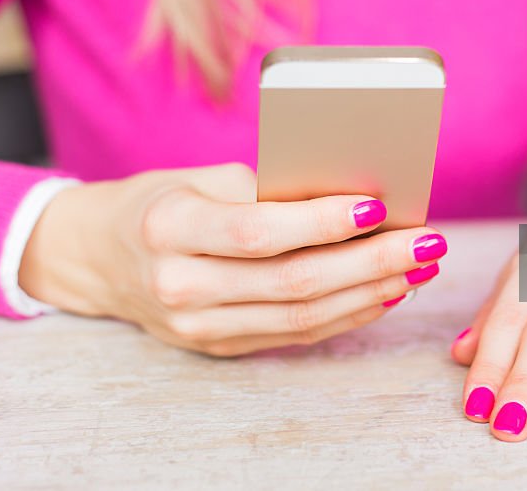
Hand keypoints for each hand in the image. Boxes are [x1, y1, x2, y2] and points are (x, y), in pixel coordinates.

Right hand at [19, 163, 445, 355]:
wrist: (99, 258)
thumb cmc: (159, 201)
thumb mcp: (201, 179)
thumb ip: (269, 191)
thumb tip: (354, 197)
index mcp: (170, 228)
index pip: (259, 231)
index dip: (322, 222)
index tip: (379, 206)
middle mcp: (180, 285)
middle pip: (293, 282)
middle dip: (372, 263)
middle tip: (427, 243)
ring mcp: (197, 326)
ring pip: (302, 316)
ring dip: (371, 293)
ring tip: (419, 267)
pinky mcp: (218, 347)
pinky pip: (295, 335)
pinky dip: (346, 315)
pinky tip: (384, 292)